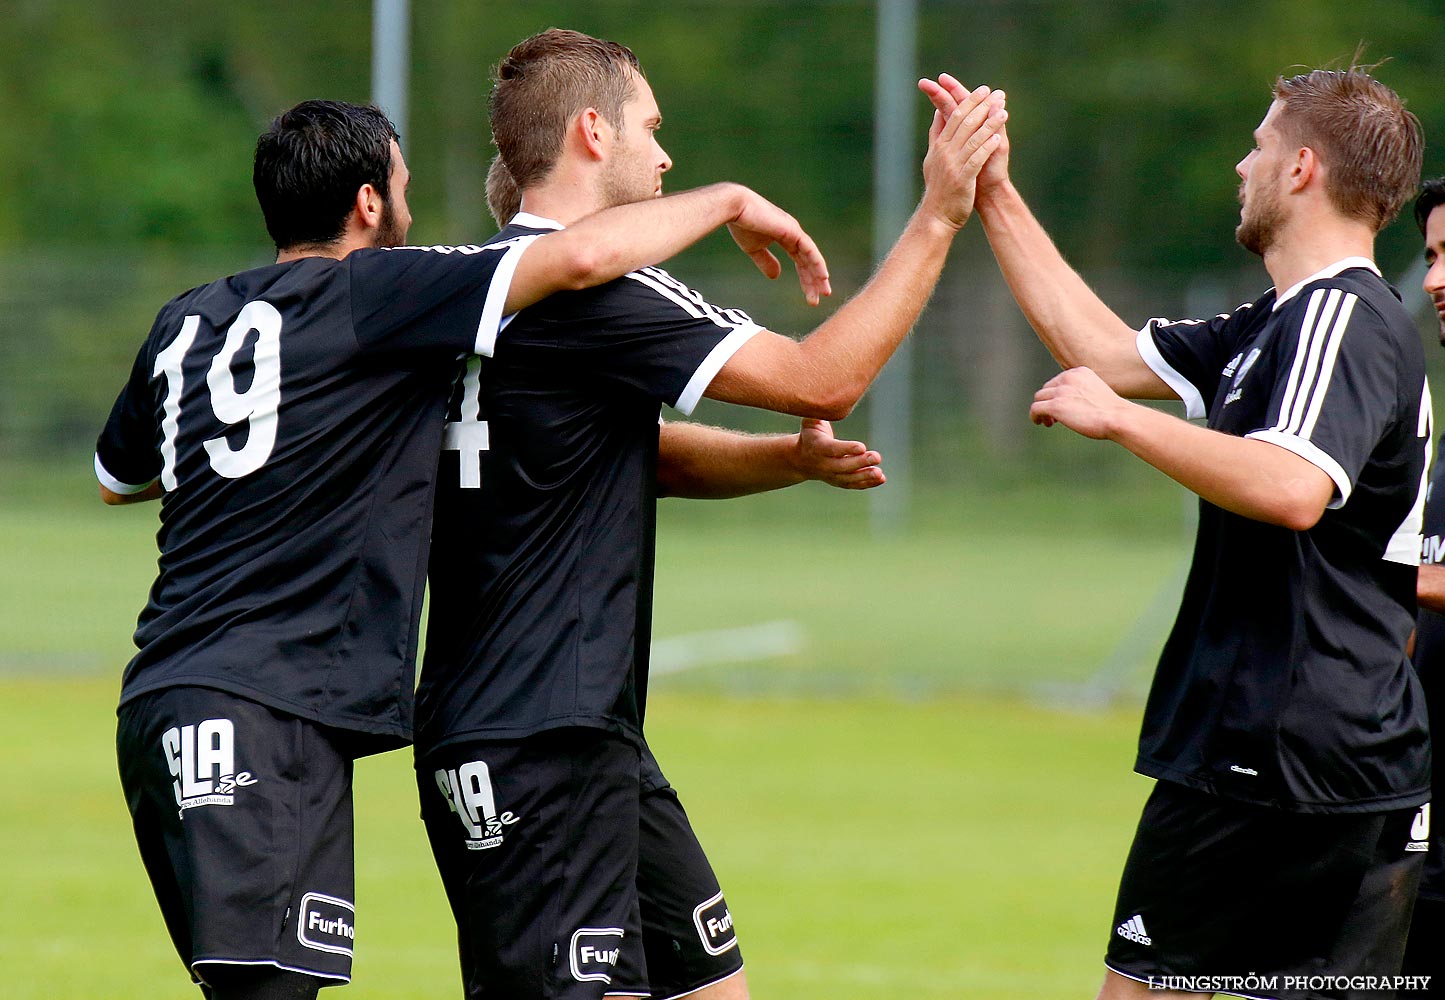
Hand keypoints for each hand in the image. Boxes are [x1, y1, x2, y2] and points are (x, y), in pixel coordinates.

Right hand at [728, 189, 832, 305]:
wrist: (735, 208)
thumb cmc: (742, 226)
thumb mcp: (755, 249)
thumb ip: (766, 262)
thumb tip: (776, 276)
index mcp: (786, 237)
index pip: (800, 261)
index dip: (806, 279)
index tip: (810, 296)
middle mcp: (794, 234)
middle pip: (808, 261)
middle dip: (814, 281)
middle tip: (819, 298)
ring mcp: (795, 231)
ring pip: (811, 257)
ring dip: (818, 276)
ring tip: (825, 292)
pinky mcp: (792, 231)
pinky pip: (809, 250)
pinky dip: (817, 263)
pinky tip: (823, 276)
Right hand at [790, 418, 884, 488]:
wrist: (800, 460)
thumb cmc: (810, 435)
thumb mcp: (810, 421)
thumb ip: (820, 411)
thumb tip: (832, 397)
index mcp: (817, 447)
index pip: (832, 449)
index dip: (847, 448)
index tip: (862, 447)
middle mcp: (823, 464)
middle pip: (842, 466)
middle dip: (860, 462)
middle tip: (876, 457)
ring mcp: (831, 475)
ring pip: (848, 478)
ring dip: (865, 476)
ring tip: (879, 473)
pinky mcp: (839, 481)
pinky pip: (853, 484)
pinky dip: (868, 483)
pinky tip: (881, 478)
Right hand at [917, 83, 1007, 230]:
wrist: (936, 217)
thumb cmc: (939, 188)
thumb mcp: (933, 158)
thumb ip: (936, 135)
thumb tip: (938, 113)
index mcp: (939, 146)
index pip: (955, 117)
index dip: (970, 102)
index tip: (984, 90)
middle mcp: (945, 153)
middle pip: (964, 123)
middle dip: (981, 106)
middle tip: (995, 93)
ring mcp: (953, 166)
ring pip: (972, 139)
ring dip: (989, 124)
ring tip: (1003, 112)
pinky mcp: (962, 179)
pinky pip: (976, 159)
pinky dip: (986, 147)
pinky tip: (997, 137)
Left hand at [1030, 367, 1131, 439]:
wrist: (1117, 418)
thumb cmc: (1112, 411)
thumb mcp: (1097, 393)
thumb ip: (1082, 392)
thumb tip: (1069, 405)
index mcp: (1079, 372)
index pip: (1059, 380)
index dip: (1057, 394)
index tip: (1063, 406)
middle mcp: (1068, 378)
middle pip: (1047, 388)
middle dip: (1049, 401)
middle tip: (1055, 417)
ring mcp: (1060, 391)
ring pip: (1039, 398)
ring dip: (1042, 410)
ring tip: (1050, 422)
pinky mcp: (1055, 405)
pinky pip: (1035, 409)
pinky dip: (1034, 416)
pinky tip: (1040, 423)